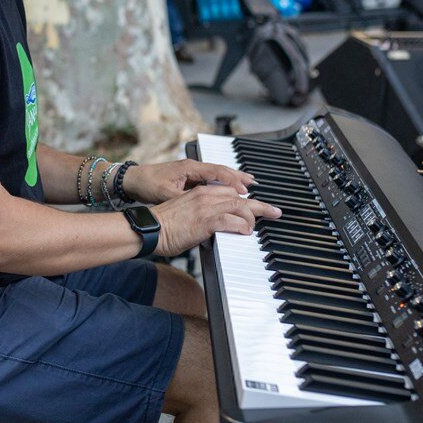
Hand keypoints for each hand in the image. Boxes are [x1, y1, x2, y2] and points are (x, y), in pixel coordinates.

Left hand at [122, 159, 255, 203]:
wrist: (132, 180)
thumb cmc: (146, 184)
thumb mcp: (166, 194)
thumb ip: (185, 199)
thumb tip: (203, 207)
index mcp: (189, 168)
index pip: (217, 172)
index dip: (233, 181)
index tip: (245, 190)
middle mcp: (192, 167)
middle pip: (222, 170)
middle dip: (239, 177)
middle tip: (255, 184)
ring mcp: (191, 172)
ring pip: (217, 174)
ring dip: (233, 179)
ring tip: (248, 186)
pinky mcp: (188, 178)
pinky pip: (210, 179)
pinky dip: (222, 184)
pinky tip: (228, 191)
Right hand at [150, 184, 281, 256]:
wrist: (148, 229)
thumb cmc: (162, 225)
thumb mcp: (184, 213)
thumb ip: (201, 214)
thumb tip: (213, 226)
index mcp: (199, 191)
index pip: (230, 191)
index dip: (246, 199)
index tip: (256, 205)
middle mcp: (205, 195)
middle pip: (240, 197)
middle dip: (260, 205)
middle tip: (274, 211)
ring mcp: (206, 207)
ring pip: (239, 207)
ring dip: (253, 217)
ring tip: (259, 226)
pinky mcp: (205, 221)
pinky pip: (231, 220)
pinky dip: (242, 226)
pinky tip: (245, 231)